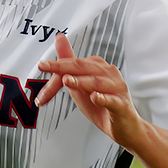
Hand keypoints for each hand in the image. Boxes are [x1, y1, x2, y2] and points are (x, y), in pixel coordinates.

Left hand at [34, 33, 147, 150]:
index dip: (56, 67)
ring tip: (67, 81)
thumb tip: (59, 40)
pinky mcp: (122, 106)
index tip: (41, 67)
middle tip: (46, 66)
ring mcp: (117, 89)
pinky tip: (95, 97)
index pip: (74, 63)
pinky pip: (112, 100)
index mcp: (98, 67)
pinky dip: (103, 98)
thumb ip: (69, 66)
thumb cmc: (104, 107)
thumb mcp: (81, 86)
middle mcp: (109, 74)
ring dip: (81, 81)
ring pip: (97, 82)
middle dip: (63, 67)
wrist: (126, 127)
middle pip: (84, 67)